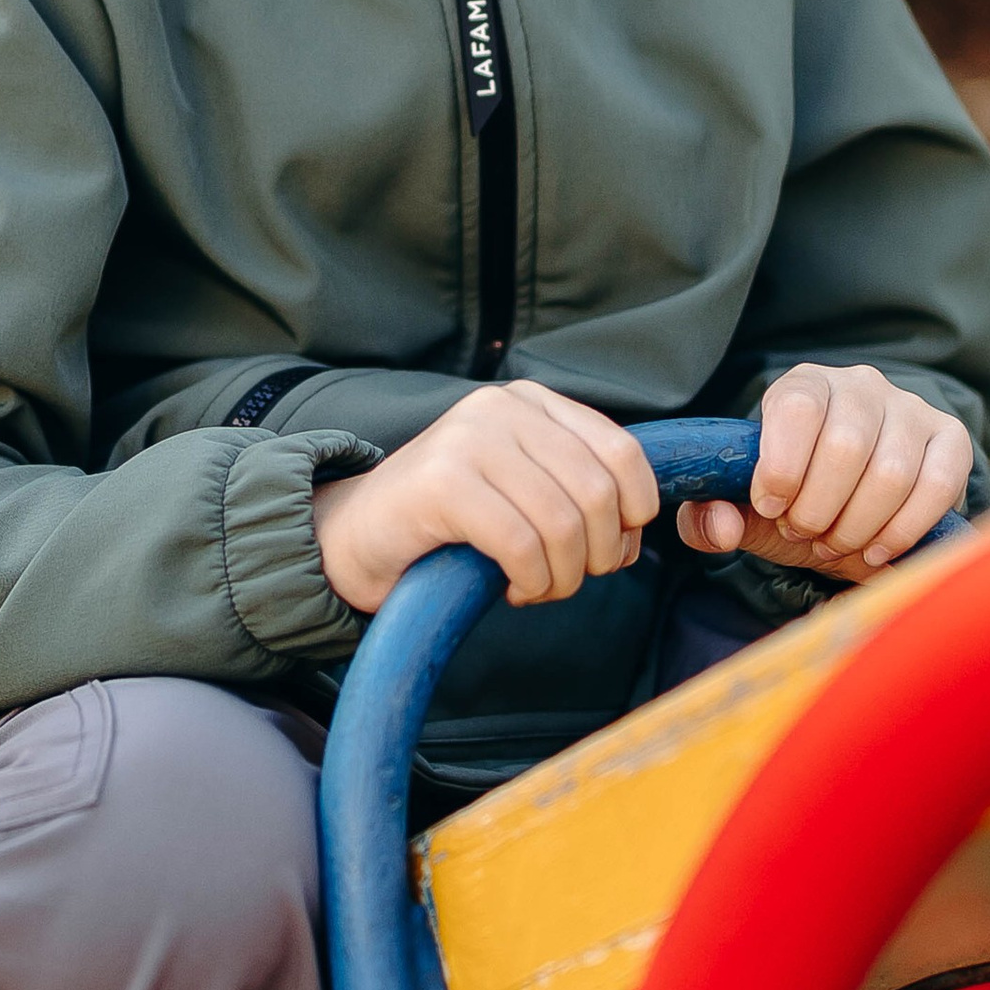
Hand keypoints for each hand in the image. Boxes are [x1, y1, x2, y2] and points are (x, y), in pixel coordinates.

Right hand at [312, 382, 660, 616]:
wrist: (353, 536)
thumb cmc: (449, 522)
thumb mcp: (522, 486)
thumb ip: (575, 486)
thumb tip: (636, 527)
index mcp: (530, 401)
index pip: (622, 452)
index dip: (634, 513)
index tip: (615, 550)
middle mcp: (501, 408)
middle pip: (596, 494)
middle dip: (598, 555)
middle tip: (569, 580)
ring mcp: (468, 440)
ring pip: (562, 523)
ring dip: (562, 577)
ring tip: (538, 588)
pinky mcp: (442, 483)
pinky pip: (521, 545)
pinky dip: (530, 581)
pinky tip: (513, 587)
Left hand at [678, 365, 970, 582]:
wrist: (849, 505)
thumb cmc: (792, 498)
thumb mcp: (743, 508)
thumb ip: (708, 517)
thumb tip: (721, 524)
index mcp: (803, 385)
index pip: (796, 408)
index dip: (781, 467)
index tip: (771, 508)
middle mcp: (860, 385)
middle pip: (846, 444)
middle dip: (819, 508)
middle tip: (804, 533)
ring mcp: (910, 409)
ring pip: (892, 471)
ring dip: (858, 525)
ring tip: (836, 543)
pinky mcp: (950, 439)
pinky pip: (938, 484)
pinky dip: (904, 529)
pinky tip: (876, 549)